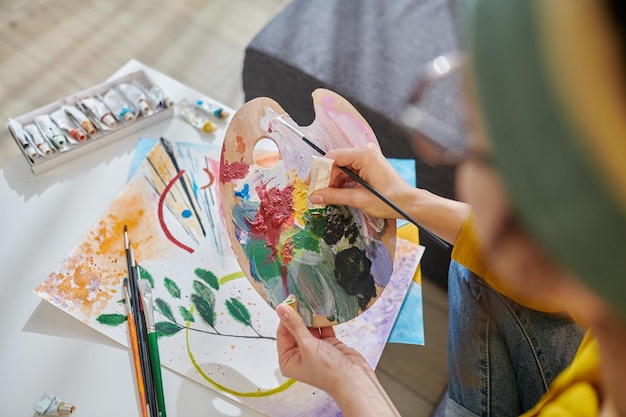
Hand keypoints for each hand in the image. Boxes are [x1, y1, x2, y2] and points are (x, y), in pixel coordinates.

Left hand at [275, 299, 399, 415]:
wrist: (355, 380)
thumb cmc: (329, 371)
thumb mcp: (308, 345)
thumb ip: (295, 325)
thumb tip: (281, 308)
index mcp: (288, 360)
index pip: (282, 333)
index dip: (285, 317)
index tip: (289, 300)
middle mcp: (300, 355)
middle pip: (295, 329)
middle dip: (298, 314)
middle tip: (300, 296)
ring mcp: (314, 349)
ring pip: (309, 327)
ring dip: (311, 315)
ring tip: (311, 298)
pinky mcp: (328, 344)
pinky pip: (322, 328)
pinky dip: (323, 320)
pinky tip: (322, 308)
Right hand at [309, 144, 414, 219]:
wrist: (408, 203)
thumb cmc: (390, 200)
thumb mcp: (359, 199)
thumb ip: (335, 196)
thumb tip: (315, 197)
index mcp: (364, 155)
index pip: (333, 157)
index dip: (319, 170)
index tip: (310, 183)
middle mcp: (365, 152)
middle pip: (335, 163)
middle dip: (325, 179)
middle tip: (317, 195)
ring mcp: (366, 158)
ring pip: (340, 168)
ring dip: (332, 182)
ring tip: (327, 197)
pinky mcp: (367, 165)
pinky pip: (348, 171)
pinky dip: (341, 183)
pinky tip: (337, 194)